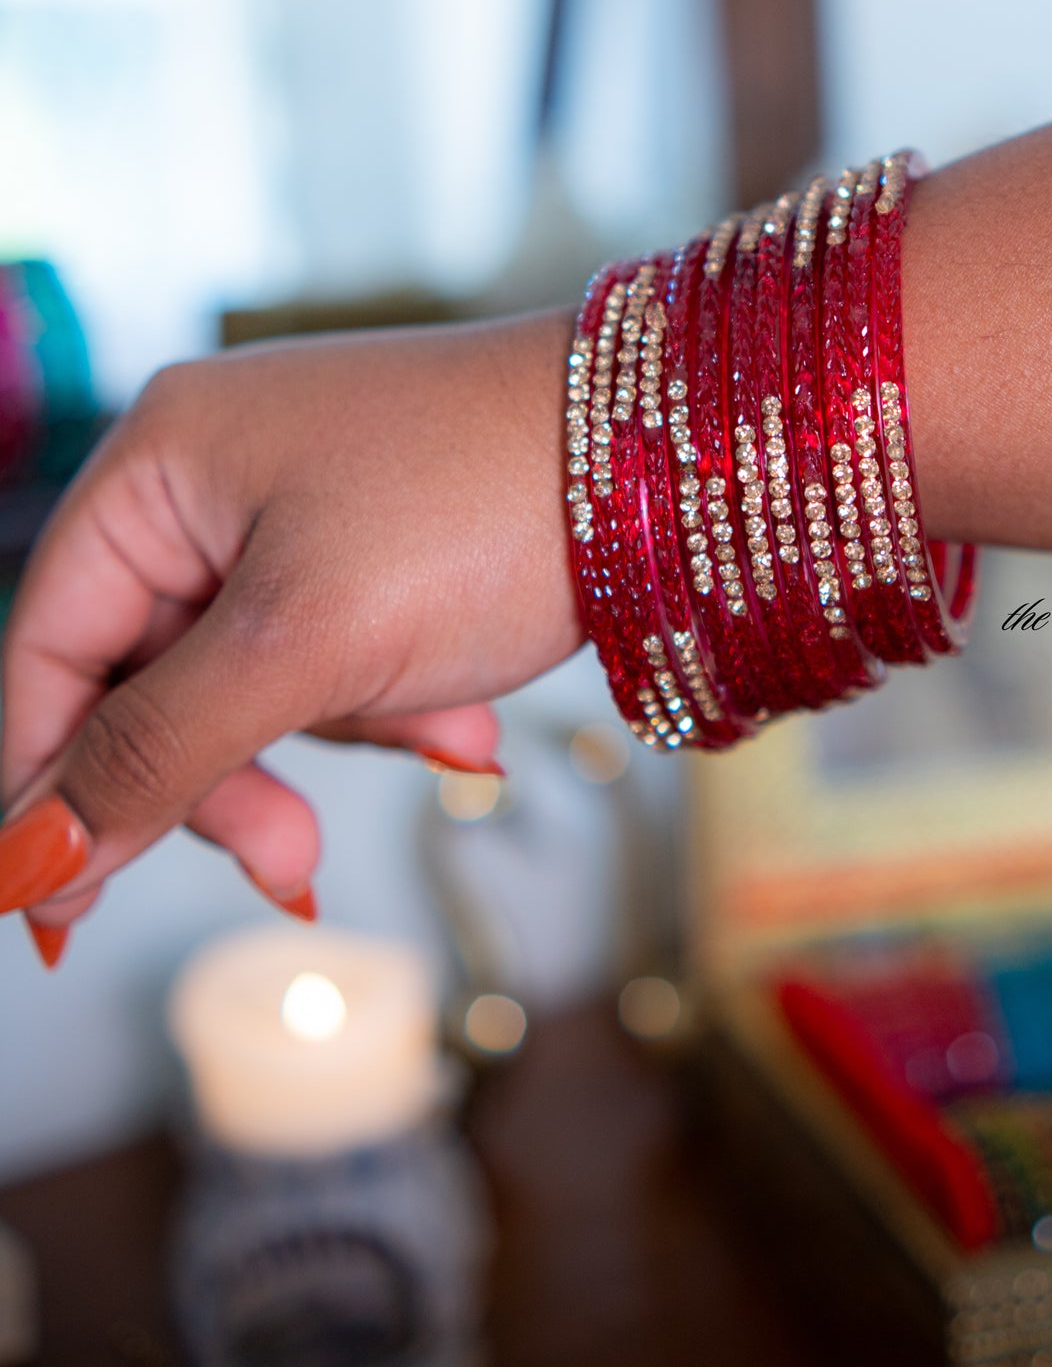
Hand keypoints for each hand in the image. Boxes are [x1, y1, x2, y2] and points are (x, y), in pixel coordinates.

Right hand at [0, 309, 581, 953]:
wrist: (671, 452)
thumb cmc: (482, 507)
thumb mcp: (304, 644)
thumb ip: (159, 753)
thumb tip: (26, 860)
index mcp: (160, 462)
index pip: (47, 646)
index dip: (44, 782)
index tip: (55, 913)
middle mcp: (212, 475)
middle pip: (144, 678)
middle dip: (223, 779)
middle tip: (289, 866)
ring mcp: (297, 507)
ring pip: (248, 685)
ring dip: (334, 741)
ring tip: (448, 747)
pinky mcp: (375, 546)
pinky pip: (332, 659)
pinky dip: (391, 707)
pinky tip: (468, 728)